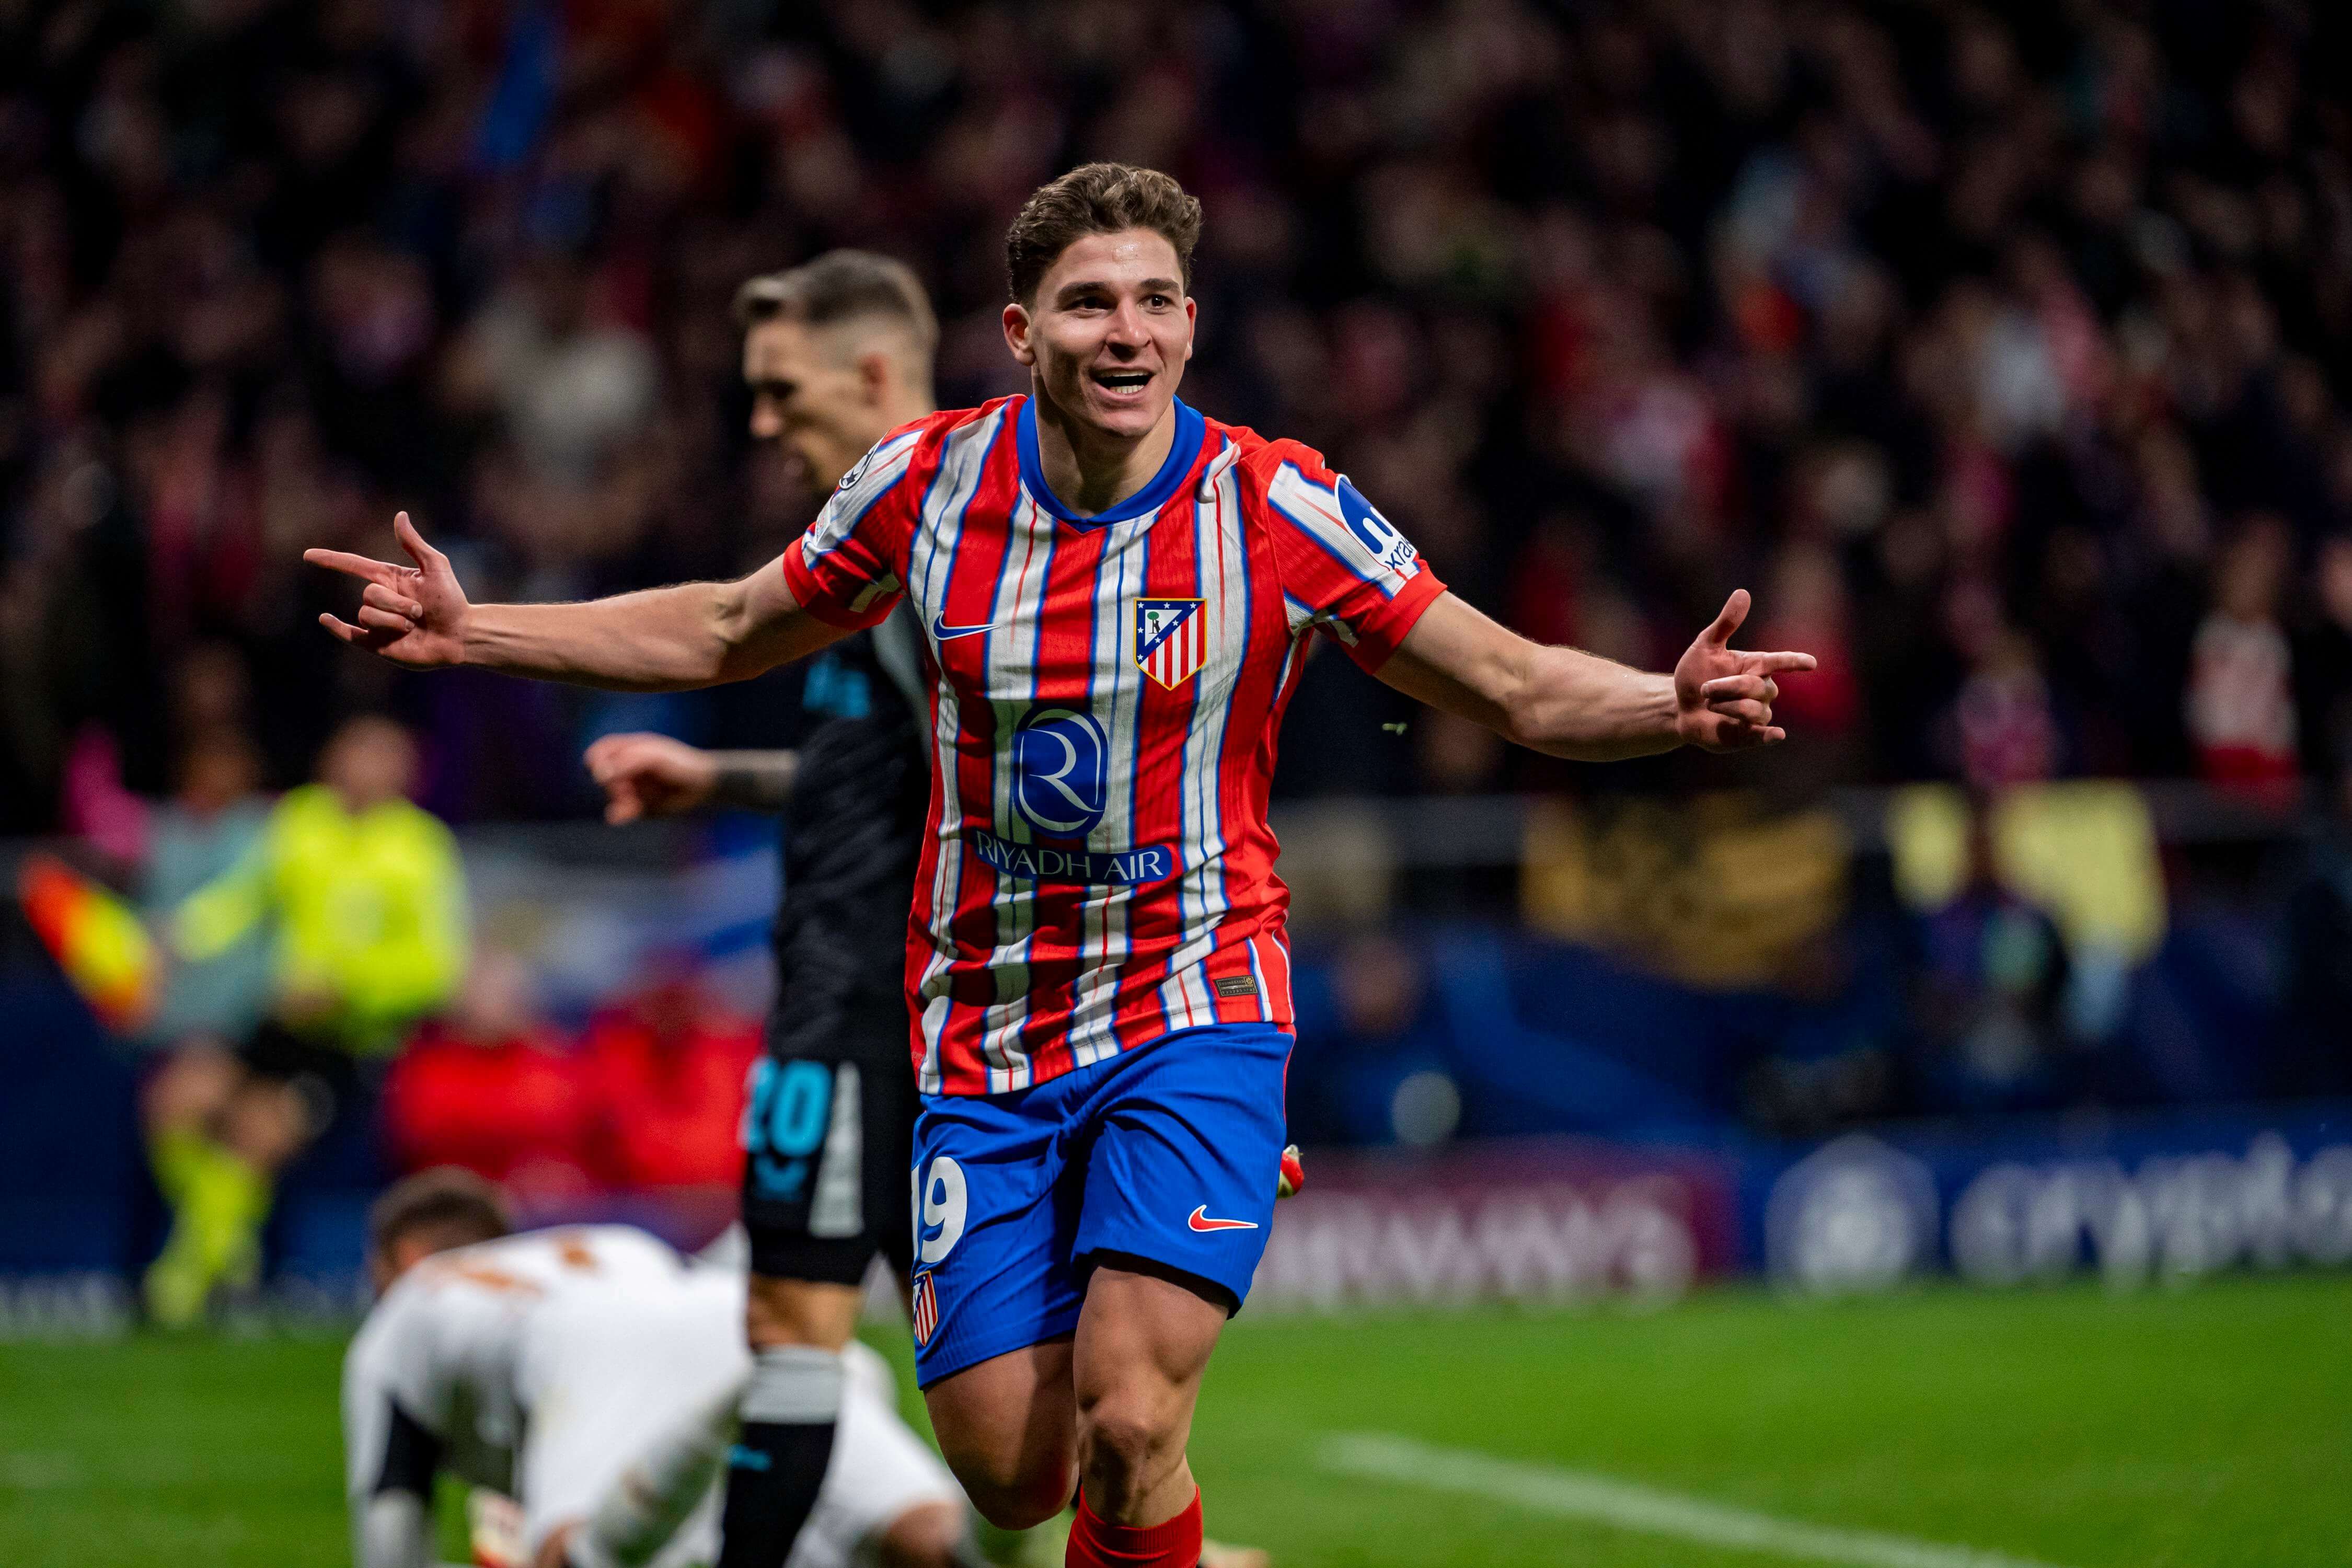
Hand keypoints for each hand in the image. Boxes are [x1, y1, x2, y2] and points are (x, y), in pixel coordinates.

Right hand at [304, 511, 469, 668]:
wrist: (461, 636)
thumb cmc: (452, 601)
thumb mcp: (435, 567)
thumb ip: (414, 544)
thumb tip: (400, 515)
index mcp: (390, 579)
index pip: (354, 566)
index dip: (332, 560)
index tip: (308, 555)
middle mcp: (381, 599)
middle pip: (369, 594)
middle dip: (396, 603)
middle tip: (420, 612)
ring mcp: (377, 622)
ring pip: (366, 615)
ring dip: (393, 621)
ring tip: (414, 627)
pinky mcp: (377, 643)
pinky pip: (350, 634)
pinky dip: (337, 628)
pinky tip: (326, 619)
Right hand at [582, 732, 718, 822]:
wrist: (703, 786)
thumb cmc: (680, 763)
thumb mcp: (652, 757)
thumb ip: (626, 762)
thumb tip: (599, 774)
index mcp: (630, 749)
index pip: (601, 751)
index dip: (596, 759)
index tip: (600, 771)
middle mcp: (628, 768)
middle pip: (603, 776)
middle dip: (611, 783)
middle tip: (626, 789)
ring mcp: (633, 787)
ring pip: (612, 795)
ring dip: (620, 798)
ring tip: (635, 800)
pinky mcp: (639, 806)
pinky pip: (622, 812)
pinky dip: (620, 813)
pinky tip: (619, 816)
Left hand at [1672, 589, 1816, 751]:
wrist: (1679, 706)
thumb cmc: (1695, 674)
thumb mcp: (1705, 646)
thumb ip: (1726, 623)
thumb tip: (1743, 593)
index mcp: (1755, 665)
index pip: (1780, 661)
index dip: (1795, 662)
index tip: (1811, 663)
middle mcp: (1761, 689)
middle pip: (1757, 687)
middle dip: (1727, 687)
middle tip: (1705, 689)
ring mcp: (1756, 714)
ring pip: (1753, 710)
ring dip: (1726, 706)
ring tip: (1709, 704)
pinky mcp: (1748, 735)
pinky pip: (1764, 735)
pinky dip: (1770, 736)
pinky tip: (1777, 735)